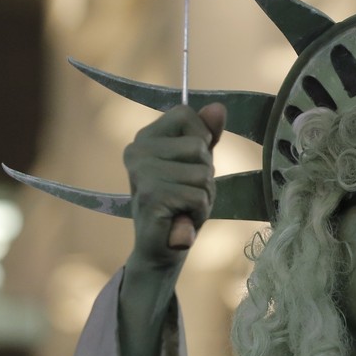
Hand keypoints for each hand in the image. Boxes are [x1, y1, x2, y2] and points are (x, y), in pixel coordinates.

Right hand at [123, 103, 225, 270]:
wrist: (162, 247)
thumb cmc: (180, 202)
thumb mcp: (197, 163)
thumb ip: (206, 134)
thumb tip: (218, 107)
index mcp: (145, 137)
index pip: (185, 113)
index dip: (200, 137)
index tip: (189, 162)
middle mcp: (137, 151)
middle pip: (198, 145)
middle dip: (204, 172)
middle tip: (185, 191)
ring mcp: (142, 174)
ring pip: (202, 173)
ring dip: (203, 194)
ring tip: (183, 205)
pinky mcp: (151, 197)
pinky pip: (198, 195)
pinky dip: (199, 210)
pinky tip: (182, 219)